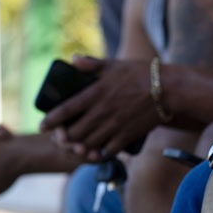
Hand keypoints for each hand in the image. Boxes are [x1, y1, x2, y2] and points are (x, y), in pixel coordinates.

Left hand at [40, 56, 156, 158]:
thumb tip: (73, 60)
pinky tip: (96, 151)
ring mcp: (115, 125)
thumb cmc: (141, 74)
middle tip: (60, 138)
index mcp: (95, 93)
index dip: (51, 120)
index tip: (41, 126)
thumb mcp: (114, 64)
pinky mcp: (128, 135)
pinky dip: (100, 153)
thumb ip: (92, 64)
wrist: (171, 89)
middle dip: (64, 138)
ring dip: (79, 147)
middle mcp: (102, 112)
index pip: (65, 109)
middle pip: (74, 132)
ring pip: (88, 144)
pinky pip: (108, 150)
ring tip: (74, 146)